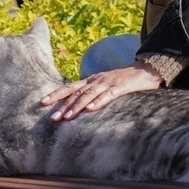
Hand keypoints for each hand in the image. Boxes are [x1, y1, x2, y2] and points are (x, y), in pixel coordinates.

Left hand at [41, 62, 162, 120]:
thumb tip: (79, 108)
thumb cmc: (124, 82)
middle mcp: (97, 80)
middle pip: (77, 92)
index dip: (56, 94)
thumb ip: (93, 95)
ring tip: (67, 117)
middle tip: (53, 118)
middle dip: (63, 105)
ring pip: (89, 94)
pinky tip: (91, 109)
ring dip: (77, 106)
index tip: (43, 102)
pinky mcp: (121, 87)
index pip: (70, 87)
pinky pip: (108, 95)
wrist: (146, 71)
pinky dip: (98, 102)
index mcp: (92, 80)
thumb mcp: (105, 86)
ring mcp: (108, 83)